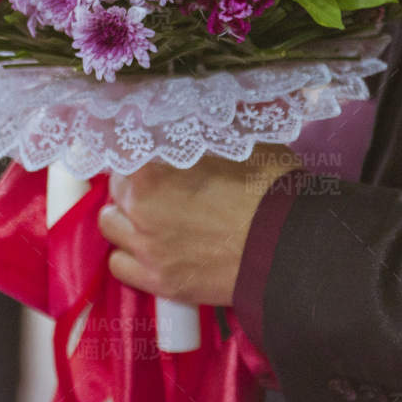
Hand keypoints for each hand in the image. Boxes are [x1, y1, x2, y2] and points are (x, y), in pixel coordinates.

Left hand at [98, 147, 300, 305]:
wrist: (292, 248)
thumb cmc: (268, 189)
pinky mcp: (161, 283)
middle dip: (134, 181)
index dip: (137, 146)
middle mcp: (139, 212)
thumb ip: (199, 135)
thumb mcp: (235, 143)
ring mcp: (147, 251)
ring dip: (125, 216)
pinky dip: (129, 254)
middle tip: (161, 180)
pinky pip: (120, 266)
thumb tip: (190, 118)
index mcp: (152, 173)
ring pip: (110, 226)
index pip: (121, 151)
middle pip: (115, 188)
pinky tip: (152, 245)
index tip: (149, 147)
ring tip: (151, 213)